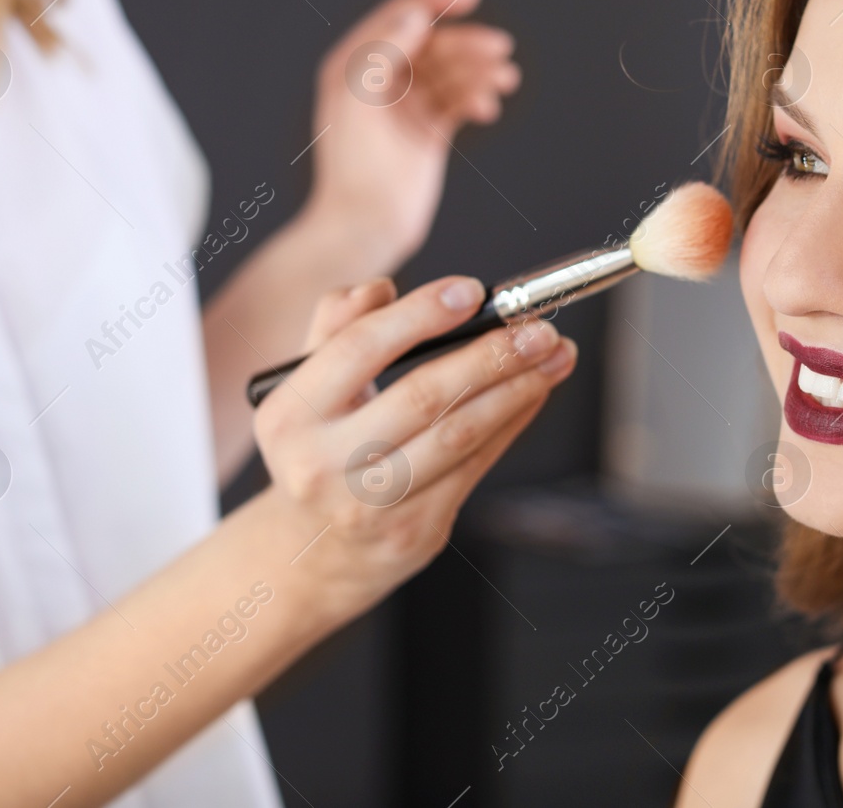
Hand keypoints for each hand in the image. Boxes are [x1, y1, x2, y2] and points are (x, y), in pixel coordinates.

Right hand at [252, 274, 573, 609]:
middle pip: (423, 396)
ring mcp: (370, 506)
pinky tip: (534, 393)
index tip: (471, 292)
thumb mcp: (304, 389)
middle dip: (490, 356)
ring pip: (459, 435)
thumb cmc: (318, 450)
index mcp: (289, 415)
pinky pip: (475, 466)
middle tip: (536, 328)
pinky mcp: (413, 531)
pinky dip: (512, 422)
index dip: (420, 315)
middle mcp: (323, 464)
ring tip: (553, 355)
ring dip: (517, 389)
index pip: (359, 348)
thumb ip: (336, 327)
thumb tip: (381, 288)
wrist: (312, 553)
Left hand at [305, 0, 518, 269]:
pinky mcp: (428, 132)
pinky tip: (487, 108)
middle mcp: (381, 81)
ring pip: (452, 72)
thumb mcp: (359, 98)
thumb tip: (417, 14)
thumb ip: (384, 49)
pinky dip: (476, 97)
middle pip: (434, 44)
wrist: (365, 226)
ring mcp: (406, 106)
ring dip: (480, 70)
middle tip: (502, 50)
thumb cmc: (352, 167)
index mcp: (355, 65)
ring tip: (505, 79)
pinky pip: (460, 101)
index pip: (401, 16)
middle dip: (468, 43)